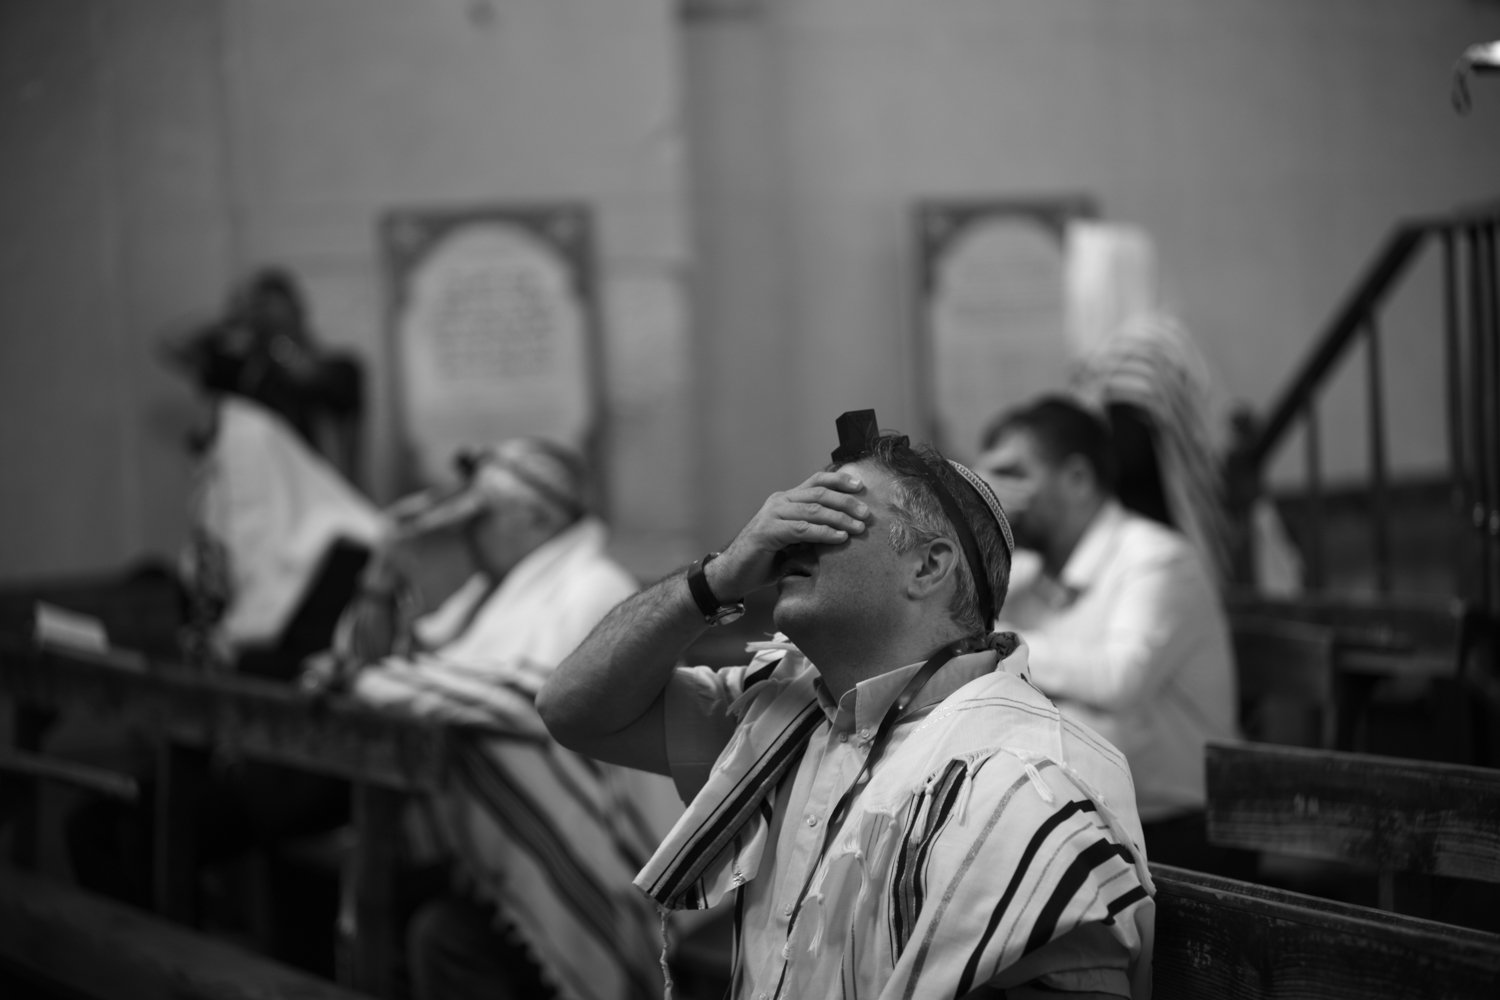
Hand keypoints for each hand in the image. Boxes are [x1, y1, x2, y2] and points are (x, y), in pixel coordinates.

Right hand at [708, 469, 870, 598]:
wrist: (733, 575)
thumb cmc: (767, 560)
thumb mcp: (795, 541)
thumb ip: (813, 531)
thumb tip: (847, 530)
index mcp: (786, 499)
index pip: (816, 481)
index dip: (839, 480)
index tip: (861, 486)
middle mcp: (779, 501)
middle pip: (819, 493)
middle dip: (847, 502)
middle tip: (867, 514)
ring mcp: (771, 515)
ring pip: (813, 510)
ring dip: (840, 518)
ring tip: (859, 528)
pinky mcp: (767, 532)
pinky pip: (801, 530)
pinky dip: (823, 533)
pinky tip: (840, 538)